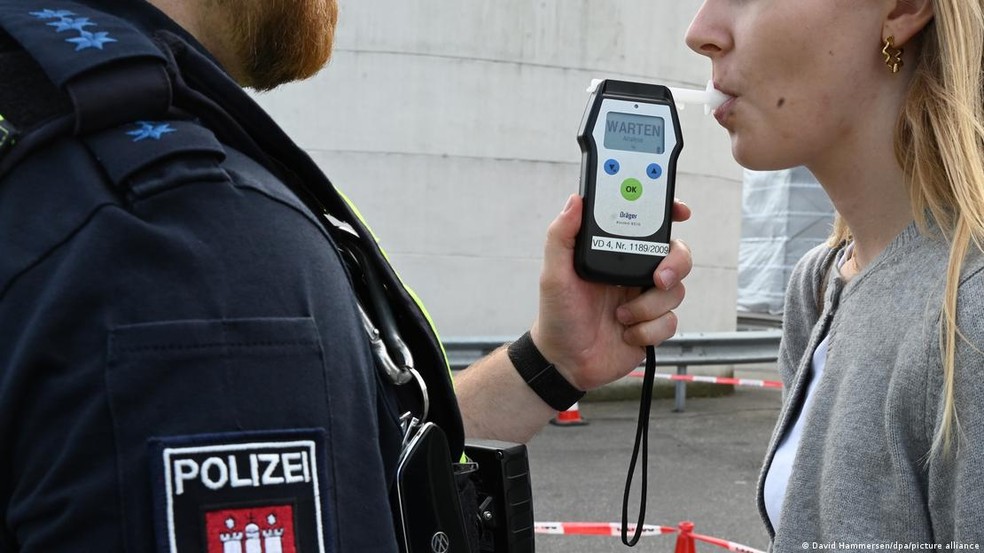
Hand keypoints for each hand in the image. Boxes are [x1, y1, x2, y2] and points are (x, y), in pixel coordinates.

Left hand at [530, 194, 691, 390]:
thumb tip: (575, 200)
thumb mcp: (553, 274)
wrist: (565, 361)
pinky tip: (625, 333)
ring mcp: (646, 299)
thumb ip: (561, 236)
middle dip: (675, 264)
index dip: (669, 213)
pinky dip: (647, 329)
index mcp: (615, 254)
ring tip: (620, 316)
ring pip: (675, 291)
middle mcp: (635, 272)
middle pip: (677, 255)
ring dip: (648, 306)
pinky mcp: (653, 325)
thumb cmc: (557, 315)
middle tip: (658, 278)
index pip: (647, 225)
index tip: (680, 211)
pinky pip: (671, 322)